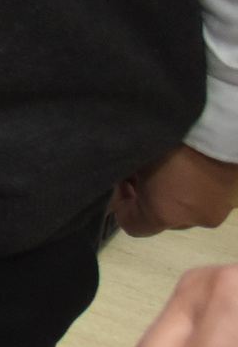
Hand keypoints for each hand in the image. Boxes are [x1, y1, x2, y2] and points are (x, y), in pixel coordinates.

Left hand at [113, 144, 237, 236]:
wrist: (221, 121)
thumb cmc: (168, 133)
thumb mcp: (136, 152)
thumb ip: (127, 172)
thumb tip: (127, 176)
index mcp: (166, 212)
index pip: (133, 226)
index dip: (121, 206)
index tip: (122, 183)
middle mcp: (196, 218)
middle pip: (164, 218)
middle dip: (150, 199)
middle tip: (143, 172)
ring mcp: (221, 208)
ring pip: (189, 208)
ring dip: (176, 194)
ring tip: (170, 166)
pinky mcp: (237, 194)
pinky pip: (209, 196)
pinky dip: (197, 187)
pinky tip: (193, 164)